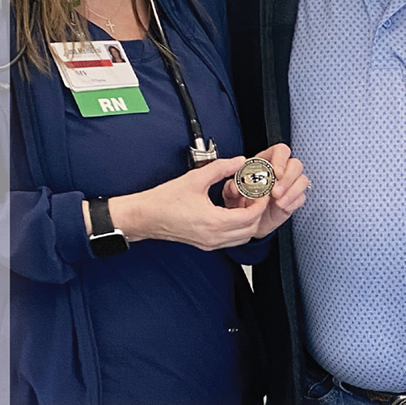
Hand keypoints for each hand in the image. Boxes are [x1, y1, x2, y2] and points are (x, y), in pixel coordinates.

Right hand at [104, 150, 303, 250]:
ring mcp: (209, 243)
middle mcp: (214, 237)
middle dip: (257, 211)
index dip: (260, 202)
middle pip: (250, 230)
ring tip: (245, 200)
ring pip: (242, 237)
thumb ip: (221, 168)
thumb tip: (240, 161)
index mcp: (213, 222)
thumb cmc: (164, 200)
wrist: (144, 217)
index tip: (262, 190)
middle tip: (256, 193)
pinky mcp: (205, 243)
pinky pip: (230, 239)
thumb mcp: (195, 178)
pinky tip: (232, 209)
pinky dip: (237, 226)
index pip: (250, 217)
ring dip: (248, 220)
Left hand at [220, 142, 307, 239]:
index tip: (277, 172)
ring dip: (291, 191)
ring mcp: (289, 185)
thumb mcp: (231, 192)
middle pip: (295, 164)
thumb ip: (231, 186)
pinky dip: (293, 202)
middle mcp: (281, 172)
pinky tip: (282, 206)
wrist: (247, 222)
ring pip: (302, 180)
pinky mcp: (294, 198)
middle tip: (276, 191)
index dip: (281, 159)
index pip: (281, 151)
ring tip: (278, 201)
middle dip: (288, 178)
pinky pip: (301, 197)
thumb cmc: (241, 203)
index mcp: (266, 163)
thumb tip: (235, 186)